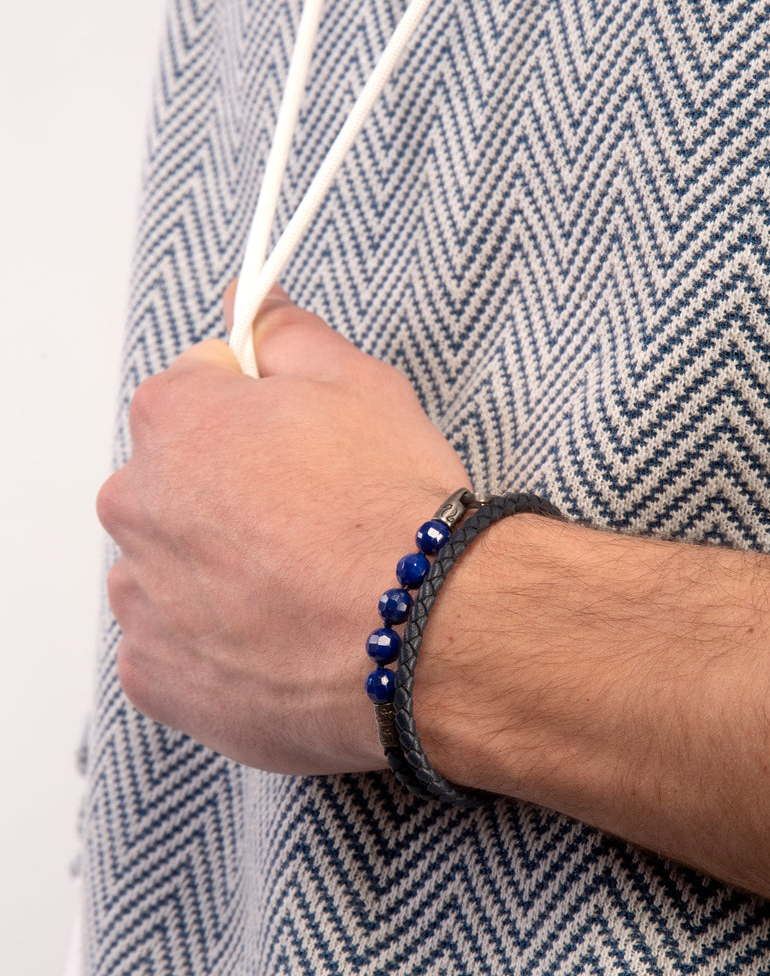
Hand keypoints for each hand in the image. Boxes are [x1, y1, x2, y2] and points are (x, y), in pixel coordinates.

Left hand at [96, 287, 470, 772]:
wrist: (428, 633)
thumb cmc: (396, 508)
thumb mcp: (360, 383)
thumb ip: (286, 334)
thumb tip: (251, 300)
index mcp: (174, 421)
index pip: (192, 391)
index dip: (255, 412)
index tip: (300, 445)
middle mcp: (137, 505)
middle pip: (173, 484)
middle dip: (227, 496)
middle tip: (311, 525)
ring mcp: (142, 598)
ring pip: (168, 568)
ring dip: (216, 572)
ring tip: (301, 590)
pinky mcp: (158, 676)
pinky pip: (173, 648)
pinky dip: (215, 646)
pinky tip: (281, 639)